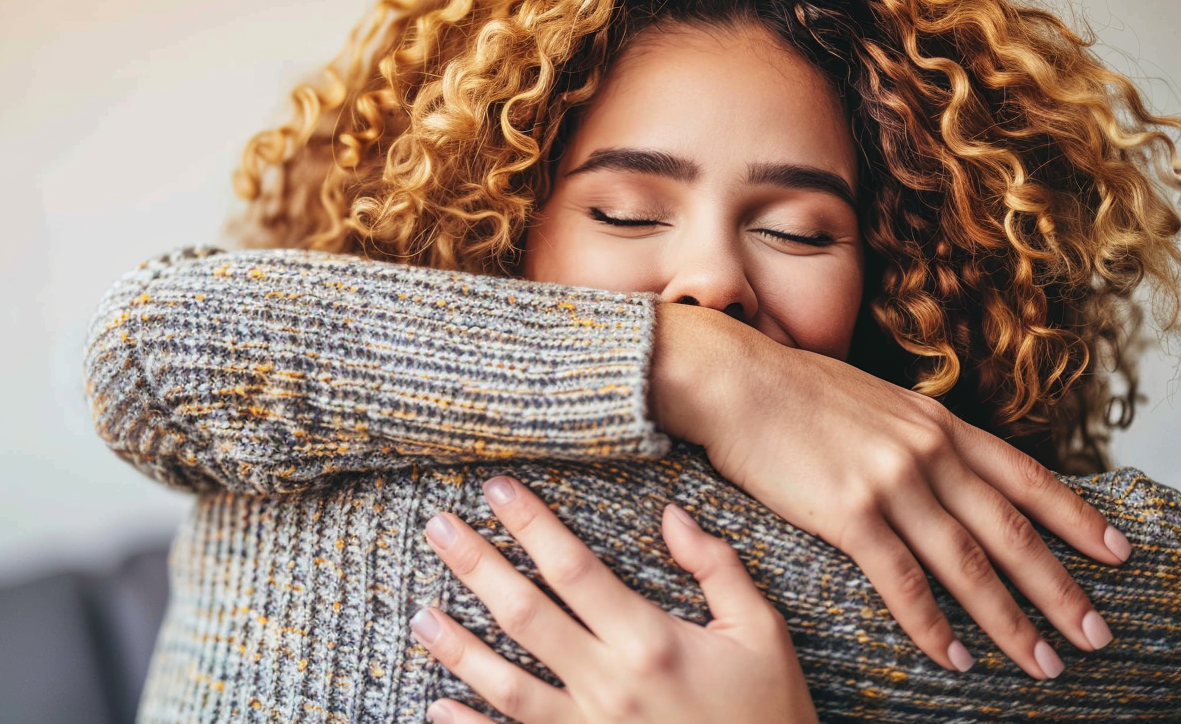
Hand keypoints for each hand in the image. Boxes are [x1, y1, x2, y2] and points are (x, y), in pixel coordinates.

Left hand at [413, 476, 818, 723]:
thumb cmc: (771, 711)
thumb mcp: (763, 634)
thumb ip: (717, 569)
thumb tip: (672, 513)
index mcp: (651, 640)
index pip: (573, 568)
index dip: (530, 524)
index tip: (496, 489)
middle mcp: (610, 684)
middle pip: (526, 615)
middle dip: (476, 565)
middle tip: (437, 527)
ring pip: (506, 684)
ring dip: (457, 647)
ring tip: (419, 613)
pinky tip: (436, 706)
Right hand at [650, 304, 1127, 678]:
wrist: (736, 381)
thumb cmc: (794, 392)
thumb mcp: (878, 402)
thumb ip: (919, 437)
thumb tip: (947, 470)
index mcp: (938, 424)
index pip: (1027, 478)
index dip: (1077, 519)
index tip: (1116, 553)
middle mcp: (928, 452)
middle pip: (1010, 533)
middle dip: (1059, 590)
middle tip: (1094, 635)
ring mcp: (891, 483)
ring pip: (967, 566)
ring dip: (1010, 621)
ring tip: (1042, 662)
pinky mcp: (848, 513)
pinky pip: (902, 582)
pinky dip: (933, 626)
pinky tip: (956, 657)